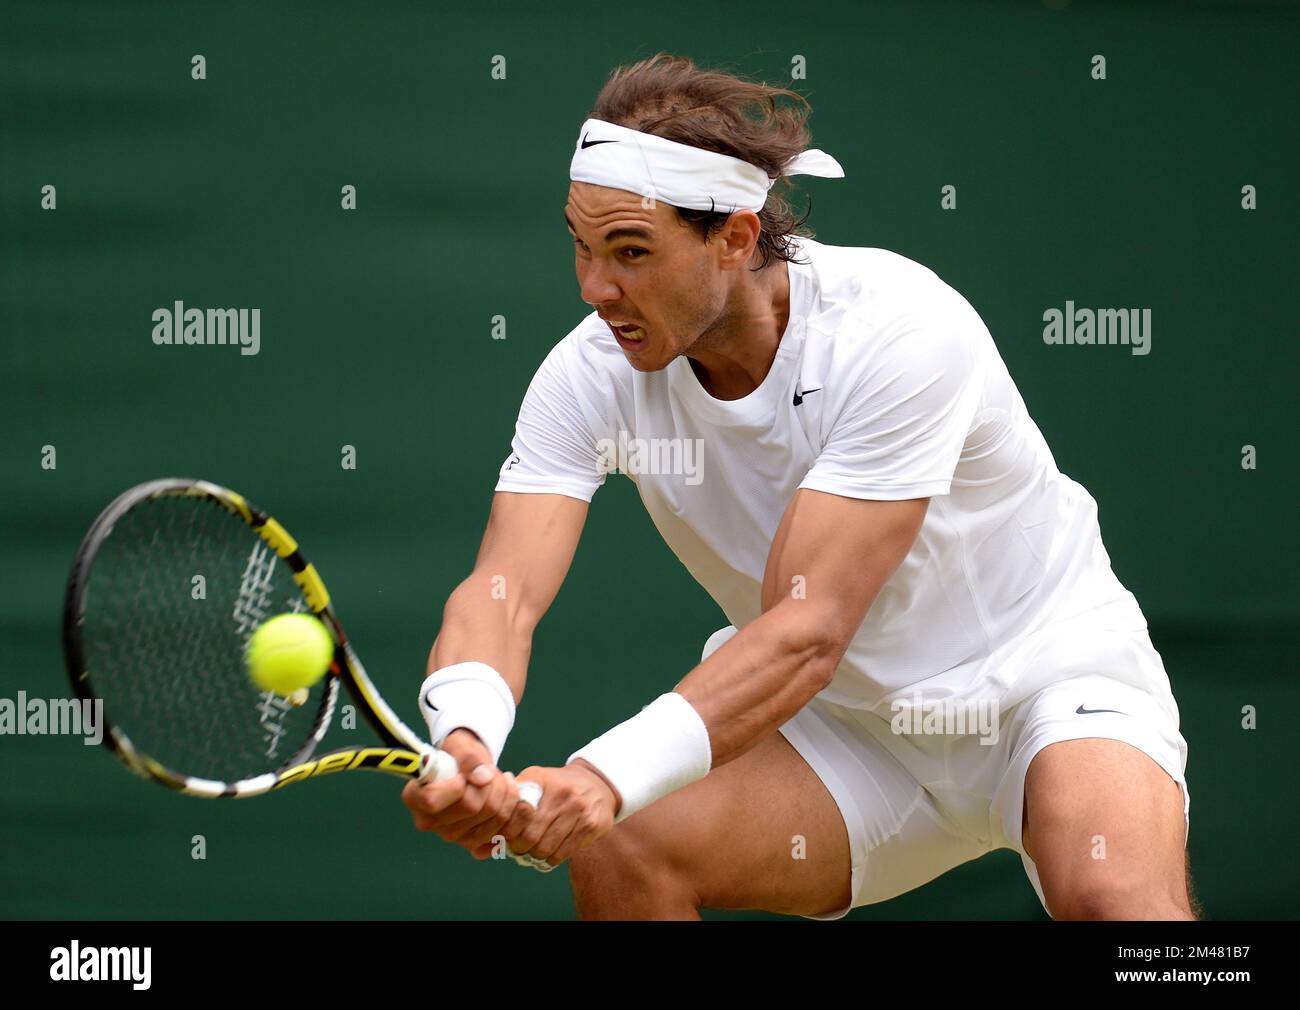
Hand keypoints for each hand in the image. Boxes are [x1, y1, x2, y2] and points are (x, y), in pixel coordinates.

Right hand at [401, 728, 524, 859]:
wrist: (470, 769)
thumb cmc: (458, 755)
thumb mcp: (460, 745)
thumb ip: (468, 757)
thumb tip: (482, 778)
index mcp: (415, 798)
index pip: (433, 801)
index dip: (455, 786)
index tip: (461, 775)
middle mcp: (429, 822)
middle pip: (472, 807)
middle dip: (490, 783)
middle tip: (491, 770)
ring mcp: (452, 836)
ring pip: (494, 817)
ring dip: (505, 793)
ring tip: (500, 779)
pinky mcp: (473, 844)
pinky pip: (503, 832)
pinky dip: (513, 811)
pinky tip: (508, 797)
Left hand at [496, 760, 618, 868]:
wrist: (597, 784)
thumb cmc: (557, 787)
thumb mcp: (536, 780)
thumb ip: (514, 796)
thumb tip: (489, 826)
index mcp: (540, 778)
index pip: (515, 811)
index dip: (506, 830)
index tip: (503, 836)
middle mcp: (560, 792)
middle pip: (529, 835)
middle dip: (519, 847)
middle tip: (517, 849)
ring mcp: (578, 809)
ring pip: (545, 847)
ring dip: (535, 855)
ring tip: (532, 852)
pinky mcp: (591, 825)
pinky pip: (562, 854)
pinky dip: (551, 859)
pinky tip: (549, 853)